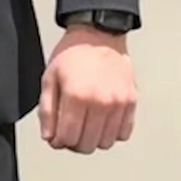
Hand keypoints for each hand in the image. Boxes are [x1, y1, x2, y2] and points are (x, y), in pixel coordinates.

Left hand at [39, 25, 137, 153]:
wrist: (99, 36)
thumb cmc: (72, 55)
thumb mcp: (49, 79)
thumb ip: (47, 111)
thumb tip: (49, 137)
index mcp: (77, 96)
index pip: (68, 138)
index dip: (58, 142)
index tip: (56, 137)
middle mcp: (101, 102)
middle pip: (88, 144)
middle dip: (74, 143)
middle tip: (69, 132)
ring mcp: (119, 103)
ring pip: (106, 142)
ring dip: (93, 139)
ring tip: (85, 125)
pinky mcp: (132, 102)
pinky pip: (123, 133)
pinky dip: (111, 133)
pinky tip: (101, 122)